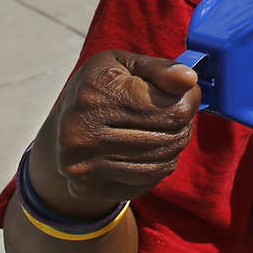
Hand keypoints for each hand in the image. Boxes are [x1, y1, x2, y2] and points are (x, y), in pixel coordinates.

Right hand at [31, 50, 201, 215]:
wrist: (61, 128)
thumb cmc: (99, 89)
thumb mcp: (124, 65)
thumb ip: (160, 69)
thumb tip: (190, 79)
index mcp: (95, 94)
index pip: (172, 109)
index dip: (190, 100)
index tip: (188, 93)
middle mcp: (83, 133)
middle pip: (170, 137)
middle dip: (184, 123)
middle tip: (179, 111)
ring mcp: (83, 166)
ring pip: (163, 162)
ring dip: (175, 145)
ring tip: (166, 129)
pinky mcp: (87, 188)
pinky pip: (147, 181)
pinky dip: (159, 165)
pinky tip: (150, 149)